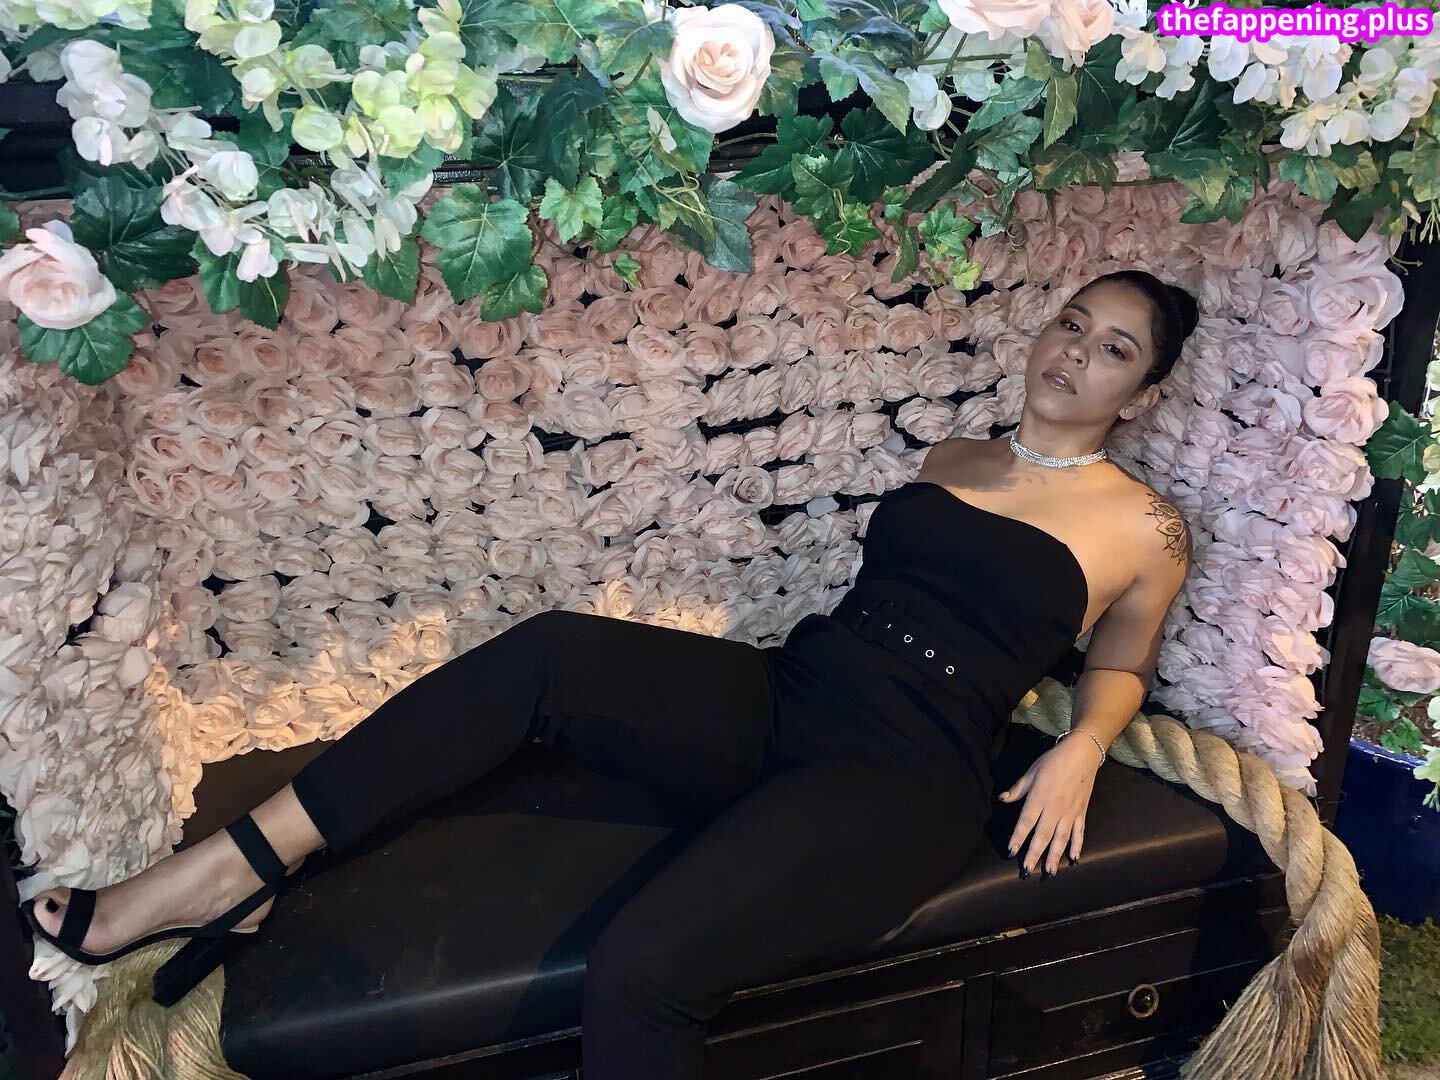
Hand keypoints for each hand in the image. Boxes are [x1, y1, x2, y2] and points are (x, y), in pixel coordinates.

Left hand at [997, 733, 1101, 875]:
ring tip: (1049, 871)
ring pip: (1061, 839)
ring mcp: (1070, 813)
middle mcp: (1054, 809)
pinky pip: (1079, 833)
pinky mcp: (1081, 813)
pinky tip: (1074, 858)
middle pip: (1042, 835)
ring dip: (1055, 856)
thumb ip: (1018, 789)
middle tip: (1027, 870)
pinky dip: (1077, 846)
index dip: (1018, 838)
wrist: (1082, 755)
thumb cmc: (1053, 761)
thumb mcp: (1031, 772)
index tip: (1011, 852)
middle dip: (1034, 854)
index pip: (1026, 822)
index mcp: (1039, 798)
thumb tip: (1003, 799)